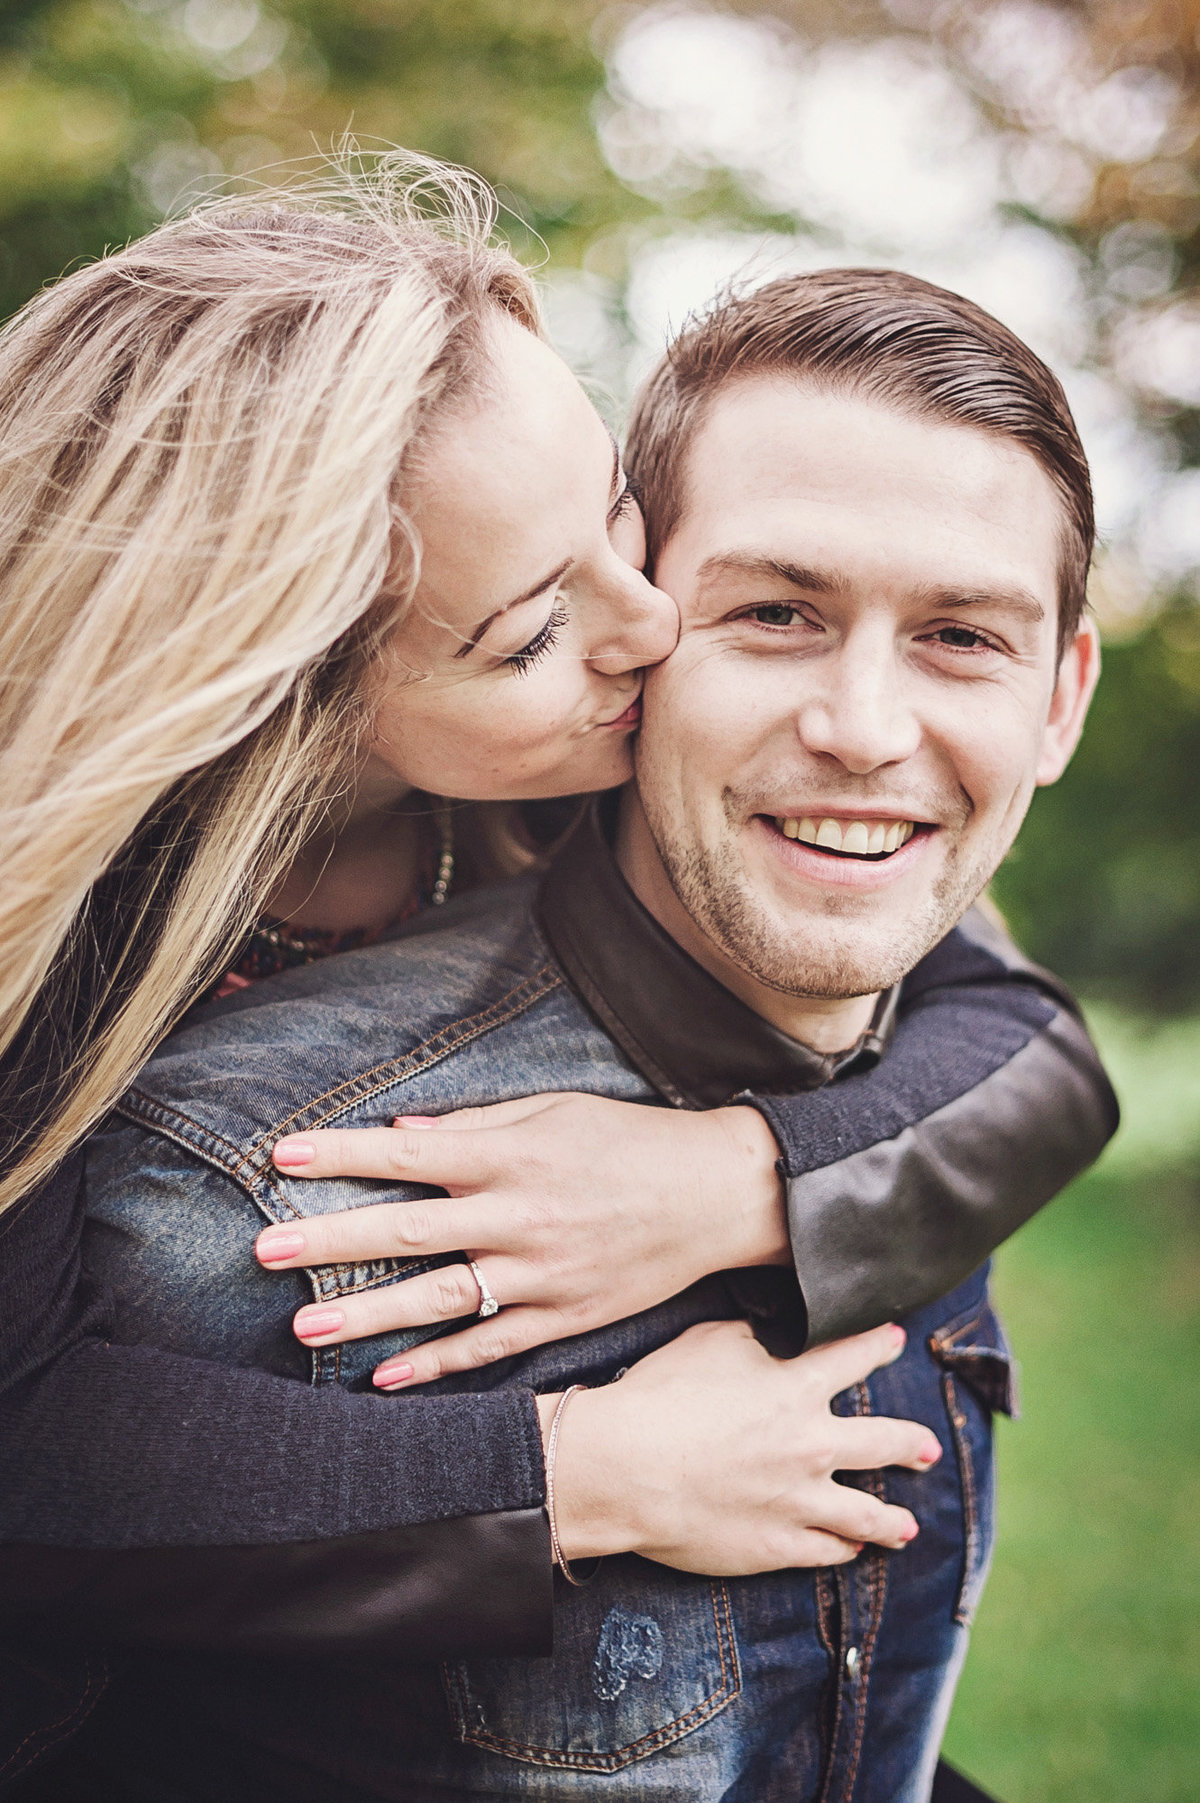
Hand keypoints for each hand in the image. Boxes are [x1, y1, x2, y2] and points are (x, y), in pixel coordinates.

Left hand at [258, 1094, 788, 1386]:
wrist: (718, 1196)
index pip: (411, 1154)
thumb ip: (477, 1125)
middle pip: (411, 1231)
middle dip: (332, 1240)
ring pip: (441, 1299)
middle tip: (264, 1250)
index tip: (283, 1154)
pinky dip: (437, 1364)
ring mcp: (543, 1275)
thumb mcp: (556, 1112)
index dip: (345, 1154)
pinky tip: (384, 1377)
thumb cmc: (631, 1142)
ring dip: (369, 1314)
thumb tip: (403, 1134)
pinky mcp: (565, 1317)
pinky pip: (490, 1346)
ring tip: (304, 1325)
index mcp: (515, 1156)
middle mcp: (522, 1217)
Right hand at [542, 1320, 940, 1571]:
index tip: (896, 1341)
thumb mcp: (708, 1342)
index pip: (853, 1357)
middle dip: (912, 1444)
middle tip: (929, 1449)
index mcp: (797, 1389)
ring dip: (892, 1519)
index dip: (878, 1345)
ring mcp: (799, 1502)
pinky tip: (851, 1551)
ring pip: (866, 1514)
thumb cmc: (662, 1397)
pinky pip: (825, 1551)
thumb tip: (767, 1340)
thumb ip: (750, 1339)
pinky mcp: (777, 1545)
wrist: (628, 1468)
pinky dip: (843, 1549)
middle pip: (883, 1443)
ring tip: (908, 1525)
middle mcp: (812, 1446)